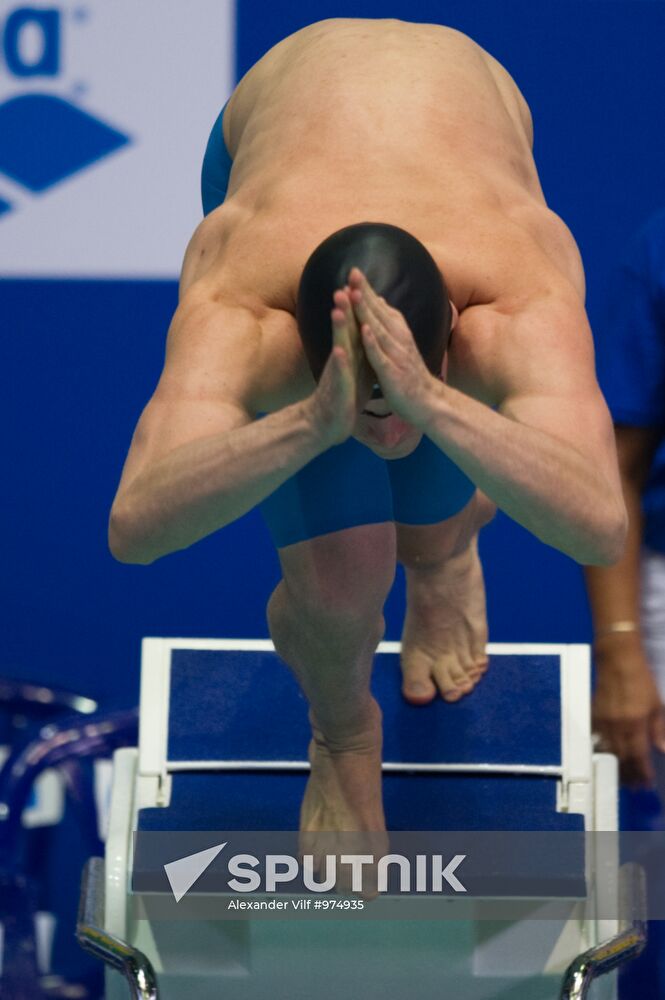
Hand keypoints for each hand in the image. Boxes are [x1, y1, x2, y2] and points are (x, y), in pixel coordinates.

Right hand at [308, 286, 372, 446]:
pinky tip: (340, 351)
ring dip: (338, 329)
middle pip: (344, 329)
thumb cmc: (344, 395)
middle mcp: (342, 359)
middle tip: (344, 283)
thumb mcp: (356, 366)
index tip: (357, 280)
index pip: (353, 323)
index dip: (356, 303)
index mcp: (351, 352)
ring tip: (338, 309)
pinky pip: (339, 376)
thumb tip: (366, 327)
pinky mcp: (337, 390)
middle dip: (345, 307)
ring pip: (339, 347)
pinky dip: (340, 363)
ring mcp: (337, 373)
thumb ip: (360, 347)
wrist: (327, 424)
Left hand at [347, 268, 439, 426]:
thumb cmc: (410, 375)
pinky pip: (381, 357)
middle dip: (365, 292)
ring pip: (378, 330)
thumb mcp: (399, 345)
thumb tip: (381, 301)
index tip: (354, 270)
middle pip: (379, 312)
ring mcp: (396, 356)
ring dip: (366, 312)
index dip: (367, 289)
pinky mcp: (392, 374)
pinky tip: (364, 331)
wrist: (428, 403)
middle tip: (353, 271)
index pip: (380, 307)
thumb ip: (389, 323)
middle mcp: (398, 340)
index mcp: (398, 333)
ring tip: (354, 294)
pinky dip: (373, 343)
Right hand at [593, 631, 664, 787]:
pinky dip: (602, 750)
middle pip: (621, 758)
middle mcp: (616, 726)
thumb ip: (659, 729)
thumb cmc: (641, 680)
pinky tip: (607, 756)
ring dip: (615, 766)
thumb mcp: (656, 704)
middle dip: (629, 774)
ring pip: (607, 751)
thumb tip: (662, 749)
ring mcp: (602, 721)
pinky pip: (596, 739)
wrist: (617, 659)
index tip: (646, 783)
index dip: (642, 772)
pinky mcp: (594, 714)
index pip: (638, 756)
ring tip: (622, 777)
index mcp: (634, 723)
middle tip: (635, 786)